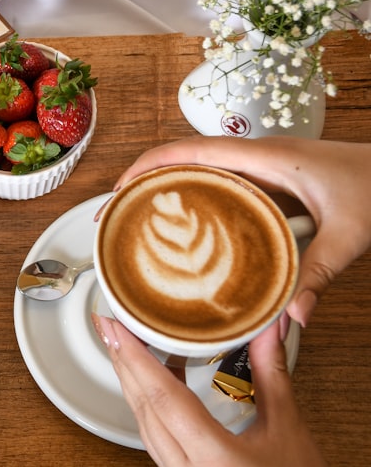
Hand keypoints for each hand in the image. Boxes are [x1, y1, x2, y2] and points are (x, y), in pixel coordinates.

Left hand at [93, 313, 327, 466]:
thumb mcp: (290, 432)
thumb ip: (272, 376)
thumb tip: (265, 328)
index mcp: (213, 459)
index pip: (163, 398)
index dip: (135, 358)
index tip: (116, 327)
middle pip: (144, 408)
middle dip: (124, 362)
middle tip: (110, 325)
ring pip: (144, 424)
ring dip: (132, 383)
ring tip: (126, 346)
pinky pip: (155, 437)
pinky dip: (148, 404)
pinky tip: (153, 383)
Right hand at [112, 136, 370, 325]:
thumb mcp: (351, 233)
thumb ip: (320, 273)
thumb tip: (293, 315)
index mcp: (265, 157)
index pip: (190, 150)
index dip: (148, 165)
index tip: (120, 189)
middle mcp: (255, 155)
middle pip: (183, 157)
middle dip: (144, 178)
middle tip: (118, 211)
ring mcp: (260, 164)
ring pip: (198, 167)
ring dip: (166, 185)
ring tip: (141, 218)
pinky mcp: (268, 177)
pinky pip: (218, 179)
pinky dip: (192, 194)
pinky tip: (188, 224)